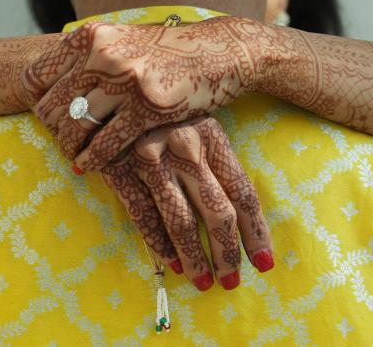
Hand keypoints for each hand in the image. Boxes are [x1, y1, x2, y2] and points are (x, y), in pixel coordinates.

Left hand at [23, 19, 256, 172]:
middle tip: (62, 142)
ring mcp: (125, 80)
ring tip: (74, 157)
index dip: (36, 103)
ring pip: (75, 126)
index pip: (36, 78)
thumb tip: (43, 83)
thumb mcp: (121, 41)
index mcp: (90, 37)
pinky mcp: (147, 107)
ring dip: (70, 148)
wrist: (218, 52)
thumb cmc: (166, 51)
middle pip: (51, 106)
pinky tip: (88, 167)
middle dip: (52, 130)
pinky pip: (106, 142)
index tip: (47, 117)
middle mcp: (103, 54)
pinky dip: (92, 159)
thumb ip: (86, 56)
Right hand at [102, 116, 273, 289]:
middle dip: (227, 252)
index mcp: (211, 135)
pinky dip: (159, 244)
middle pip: (216, 211)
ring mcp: (151, 158)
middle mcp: (185, 146)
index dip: (255, 231)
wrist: (109, 90)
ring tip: (204, 282)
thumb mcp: (195, 124)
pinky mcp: (120, 168)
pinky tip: (171, 264)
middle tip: (231, 281)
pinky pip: (144, 216)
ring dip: (194, 258)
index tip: (264, 262)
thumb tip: (239, 217)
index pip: (242, 192)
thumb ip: (215, 162)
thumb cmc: (161, 113)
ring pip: (180, 220)